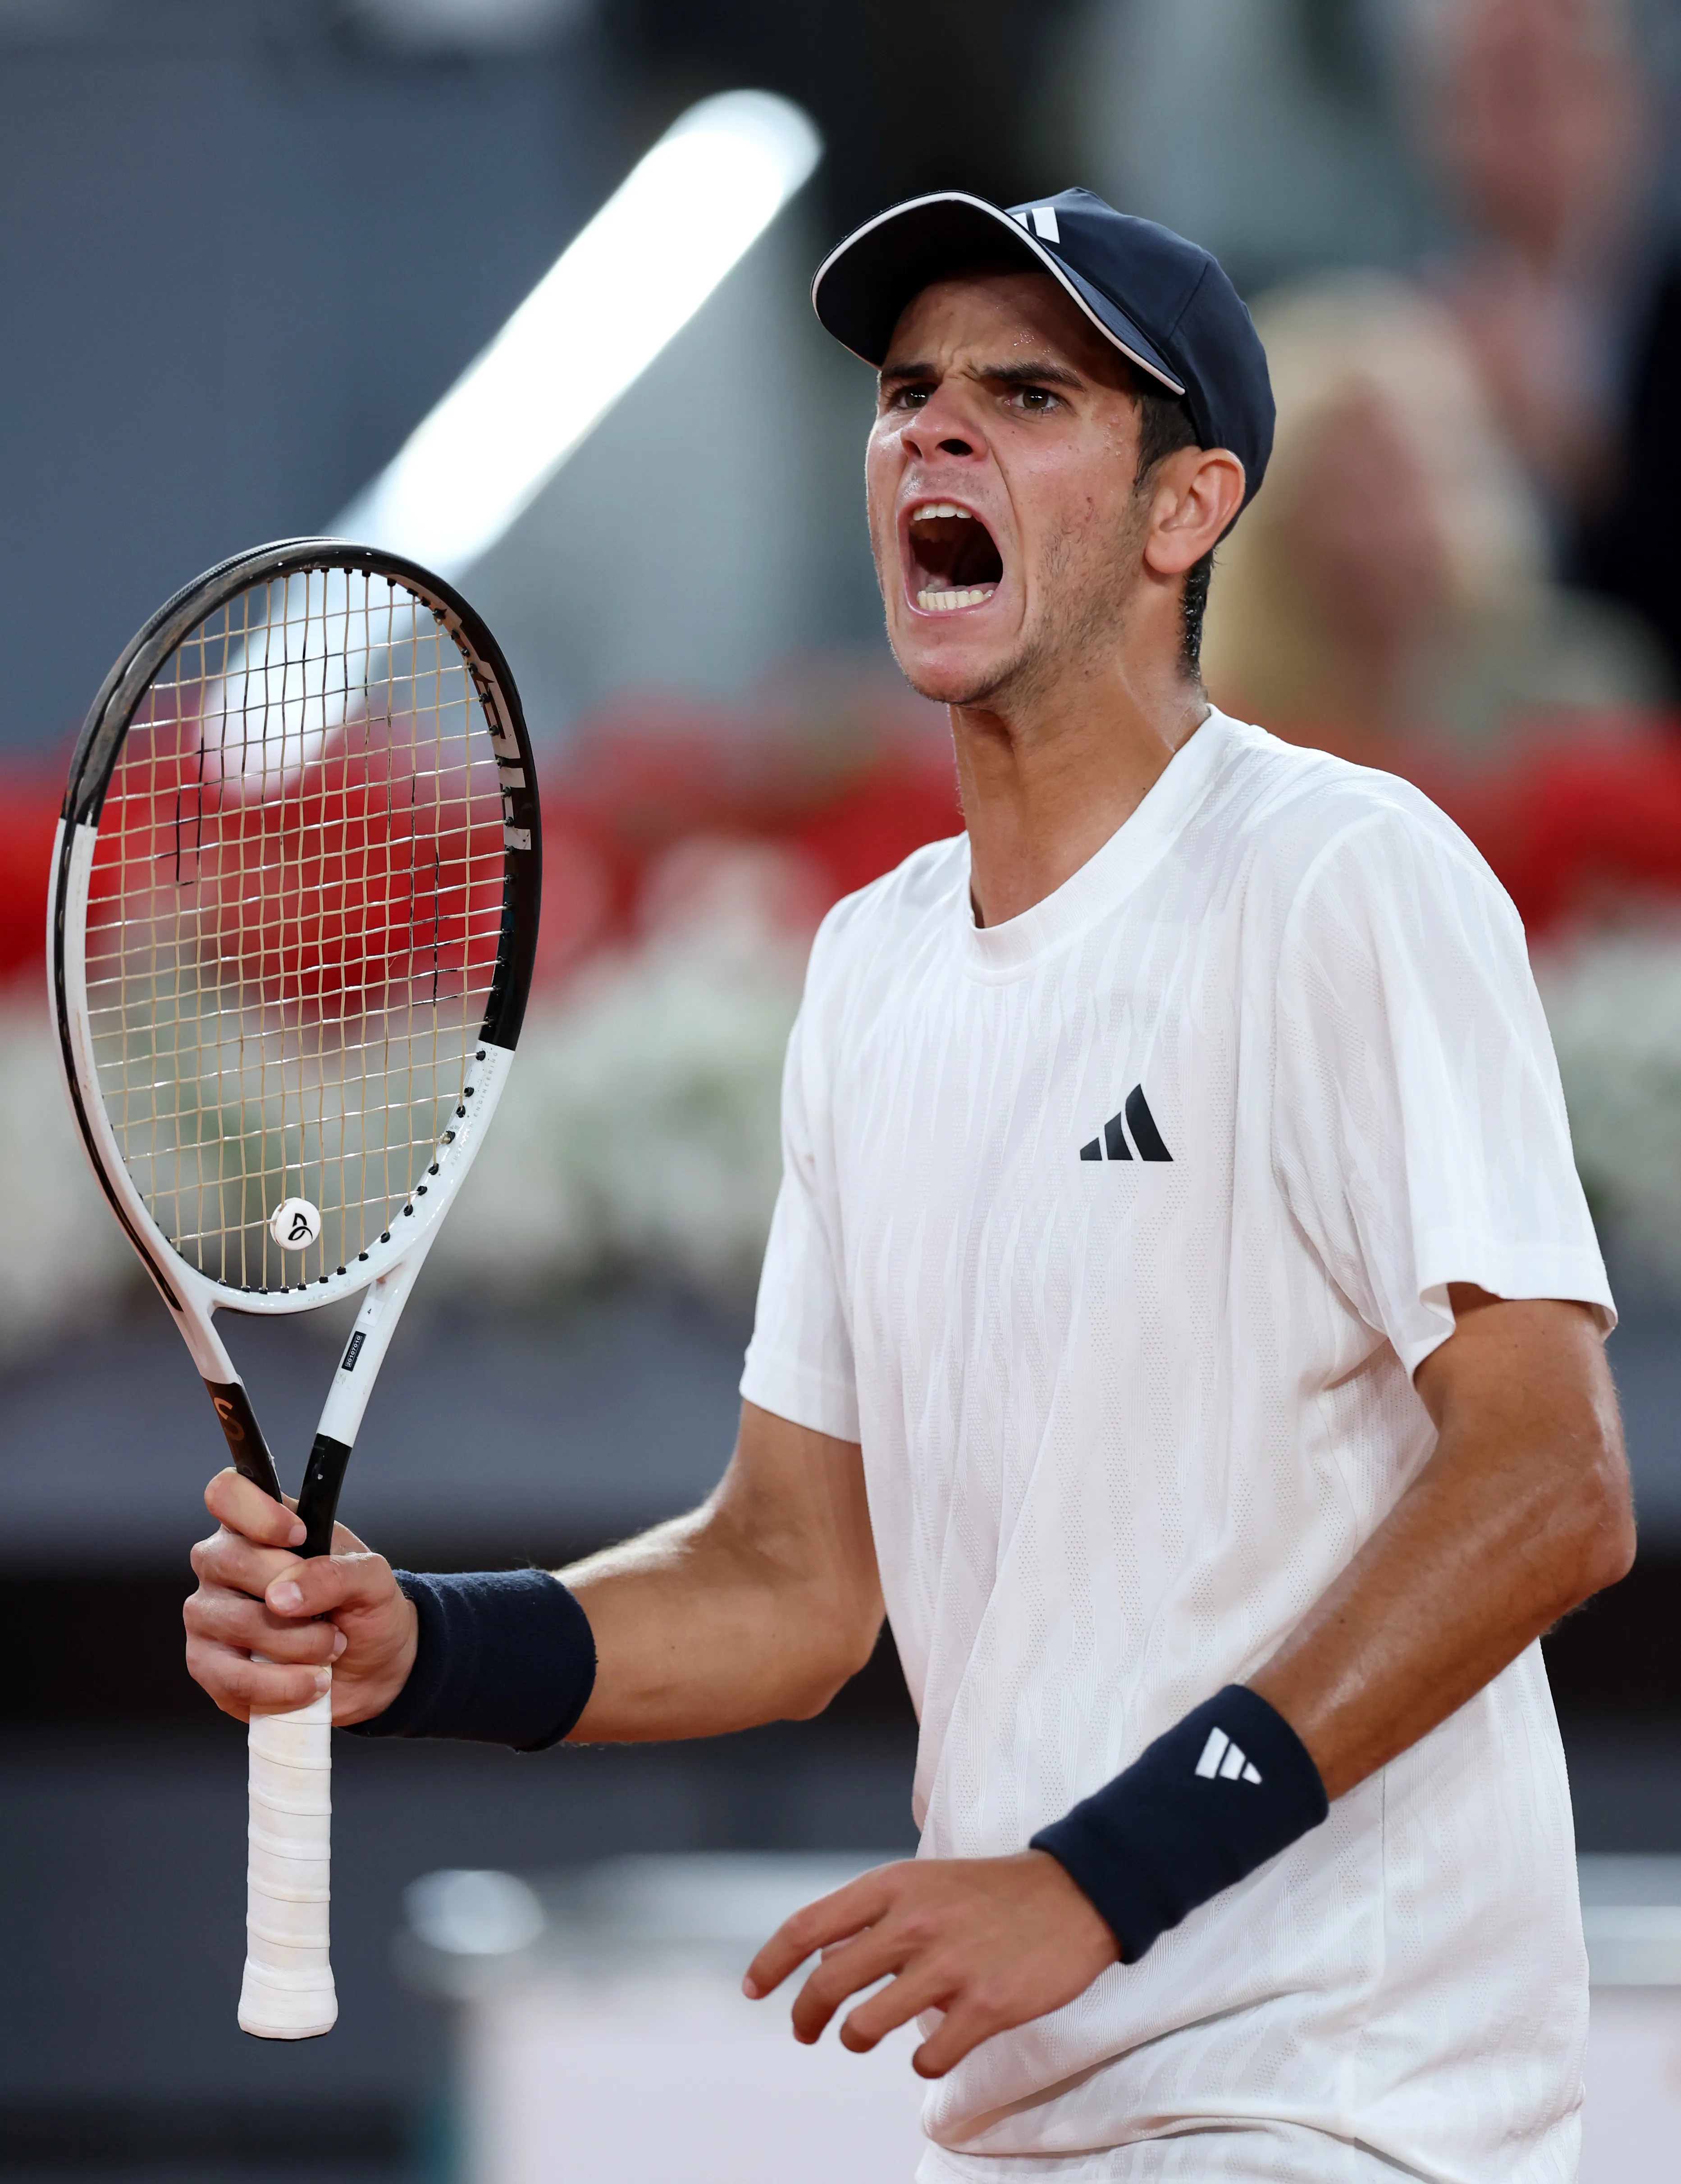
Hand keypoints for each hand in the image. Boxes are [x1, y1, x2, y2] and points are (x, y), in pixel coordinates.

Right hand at [184, 1467, 417, 1725]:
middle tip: (331, 1615)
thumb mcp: (372, 1578)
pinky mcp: (209, 1665)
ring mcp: (209, 1613)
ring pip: (234, 1622)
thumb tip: (282, 1595)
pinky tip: (311, 1683)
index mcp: (260, 1526)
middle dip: (292, 1592)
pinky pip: (228, 1677)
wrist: (373, 1666)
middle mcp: (223, 1563)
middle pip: (229, 1559)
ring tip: (330, 1648)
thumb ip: (336, 1571)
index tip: (298, 1536)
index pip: (227, 1493)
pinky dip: (279, 1686)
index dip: (256, 1512)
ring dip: (296, 1643)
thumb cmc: (364, 1607)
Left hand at [742, 1851, 1118, 2077]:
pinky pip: (928, 2056)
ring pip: (865, 2026)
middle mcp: (913, 1923)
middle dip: (804, 2016)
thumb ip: (873, 1919)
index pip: (807, 1926)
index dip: (771, 1962)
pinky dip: (922, 2060)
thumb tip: (822, 1966)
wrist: (1074, 1893)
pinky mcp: (985, 2005)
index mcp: (893, 1886)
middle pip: (827, 1983)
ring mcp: (949, 1966)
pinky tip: (933, 2046)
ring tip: (865, 2035)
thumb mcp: (924, 1883)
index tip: (753, 1989)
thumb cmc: (989, 1892)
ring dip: (857, 2038)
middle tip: (804, 2031)